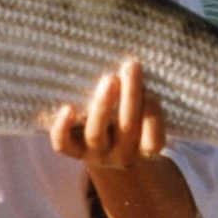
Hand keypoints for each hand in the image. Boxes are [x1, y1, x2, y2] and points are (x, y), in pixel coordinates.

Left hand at [50, 60, 165, 168]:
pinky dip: (63, 127)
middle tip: (131, 66)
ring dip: (103, 105)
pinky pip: (63, 144)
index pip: (153, 142)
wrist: (104, 150)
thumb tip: (138, 62)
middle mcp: (121, 155)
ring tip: (109, 78)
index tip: (152, 95)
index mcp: (143, 149)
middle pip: (126, 128)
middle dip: (130, 95)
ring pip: (95, 134)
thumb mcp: (142, 114)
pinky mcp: (72, 151)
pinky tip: (67, 107)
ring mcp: (95, 154)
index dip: (153, 119)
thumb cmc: (130, 120)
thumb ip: (144, 95)